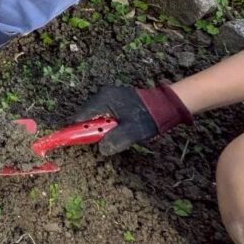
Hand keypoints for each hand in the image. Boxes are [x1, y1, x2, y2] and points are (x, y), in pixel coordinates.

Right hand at [71, 84, 191, 154]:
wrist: (165, 105)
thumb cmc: (148, 117)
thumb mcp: (131, 132)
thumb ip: (114, 141)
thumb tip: (101, 149)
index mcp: (103, 99)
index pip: (81, 116)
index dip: (78, 129)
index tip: (78, 141)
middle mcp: (103, 94)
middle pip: (87, 115)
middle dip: (92, 129)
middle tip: (101, 140)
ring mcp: (109, 95)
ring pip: (96, 114)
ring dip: (101, 126)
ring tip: (114, 134)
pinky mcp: (115, 98)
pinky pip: (104, 111)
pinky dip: (107, 121)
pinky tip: (118, 128)